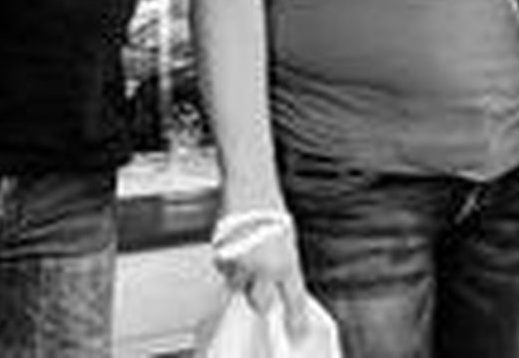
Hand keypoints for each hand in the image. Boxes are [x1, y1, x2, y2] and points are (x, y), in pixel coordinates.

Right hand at [212, 212, 311, 338]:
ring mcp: (241, 262)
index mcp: (286, 266)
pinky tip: (234, 246)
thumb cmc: (271, 211)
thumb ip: (285, 271)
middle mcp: (264, 268)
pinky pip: (223, 270)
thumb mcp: (289, 245)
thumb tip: (280, 290)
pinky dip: (227, 264)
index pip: (294, 303)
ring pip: (238, 286)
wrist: (251, 187)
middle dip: (260, 298)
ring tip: (245, 254)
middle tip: (259, 283)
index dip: (295, 321)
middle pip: (260, 304)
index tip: (295, 331)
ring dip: (240, 278)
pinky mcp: (222, 254)